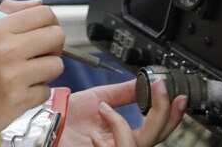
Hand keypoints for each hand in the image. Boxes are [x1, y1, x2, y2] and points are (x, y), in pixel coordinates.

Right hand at [0, 0, 64, 135]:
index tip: (43, 33)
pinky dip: (38, 92)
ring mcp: (12, 76)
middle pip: (57, 35)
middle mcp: (4, 50)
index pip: (44, 13)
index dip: (49, 23)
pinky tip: (22, 91)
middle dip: (53, 46)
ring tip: (28, 74)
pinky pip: (47, 90)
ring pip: (57, 64)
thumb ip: (13, 13)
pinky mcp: (19, 100)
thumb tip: (39, 4)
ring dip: (47, 72)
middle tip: (40, 54)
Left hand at [60, 80, 186, 146]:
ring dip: (123, 123)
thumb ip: (124, 93)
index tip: (176, 93)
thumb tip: (146, 82)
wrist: (44, 124)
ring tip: (104, 109)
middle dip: (162, 113)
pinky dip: (112, 128)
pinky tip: (95, 124)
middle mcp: (123, 145)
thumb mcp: (99, 98)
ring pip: (139, 145)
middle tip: (162, 91)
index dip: (171, 113)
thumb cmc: (66, 117)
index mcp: (125, 133)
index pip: (158, 128)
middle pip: (157, 138)